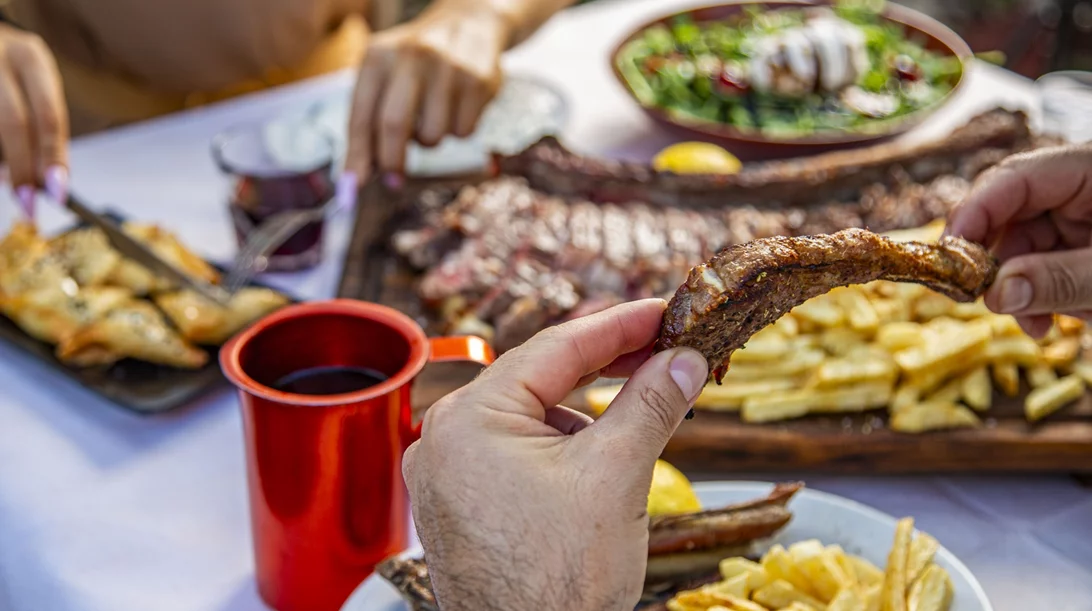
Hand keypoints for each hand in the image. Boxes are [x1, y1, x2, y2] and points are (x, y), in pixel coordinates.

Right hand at [0, 23, 68, 217]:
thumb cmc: (8, 71)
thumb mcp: (31, 85)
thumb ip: (39, 127)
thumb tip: (44, 181)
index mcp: (31, 57)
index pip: (49, 115)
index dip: (54, 157)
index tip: (58, 192)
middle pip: (14, 122)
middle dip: (23, 168)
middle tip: (29, 203)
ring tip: (5, 179)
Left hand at [339, 5, 507, 202]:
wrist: (469, 22)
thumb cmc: (416, 63)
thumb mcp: (385, 75)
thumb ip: (369, 120)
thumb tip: (358, 175)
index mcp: (378, 56)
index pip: (361, 114)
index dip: (358, 154)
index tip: (356, 184)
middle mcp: (411, 56)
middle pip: (394, 125)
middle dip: (393, 161)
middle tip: (394, 179)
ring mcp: (447, 67)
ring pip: (433, 136)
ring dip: (431, 141)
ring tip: (433, 117)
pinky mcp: (478, 80)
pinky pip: (463, 132)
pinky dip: (459, 130)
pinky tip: (458, 107)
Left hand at [402, 299, 708, 610]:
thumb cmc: (558, 581)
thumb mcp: (616, 476)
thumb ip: (650, 404)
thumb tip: (684, 360)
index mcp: (469, 418)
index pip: (555, 348)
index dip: (619, 325)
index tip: (662, 311)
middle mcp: (445, 440)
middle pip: (539, 381)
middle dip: (606, 369)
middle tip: (664, 352)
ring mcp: (448, 477)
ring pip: (530, 421)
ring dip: (585, 416)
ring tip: (633, 430)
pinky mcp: (461, 507)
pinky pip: (515, 456)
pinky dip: (560, 451)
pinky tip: (595, 469)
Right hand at [946, 144, 1091, 335]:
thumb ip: (1061, 280)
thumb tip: (996, 296)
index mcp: (1090, 168)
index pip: (1015, 177)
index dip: (974, 212)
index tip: (948, 256)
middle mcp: (1079, 188)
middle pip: (1010, 217)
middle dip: (995, 266)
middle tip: (980, 301)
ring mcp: (1081, 218)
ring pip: (1024, 250)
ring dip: (1021, 292)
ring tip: (1038, 326)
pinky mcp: (1083, 247)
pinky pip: (1046, 268)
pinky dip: (1042, 299)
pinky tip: (1049, 323)